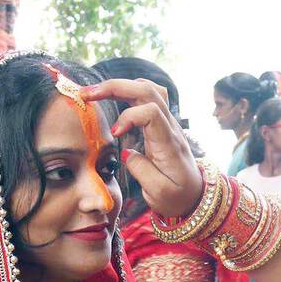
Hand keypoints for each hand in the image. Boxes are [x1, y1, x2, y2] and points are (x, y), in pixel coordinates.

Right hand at [79, 79, 201, 218]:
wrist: (194, 195)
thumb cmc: (176, 196)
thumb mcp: (159, 193)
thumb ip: (142, 171)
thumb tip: (126, 152)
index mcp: (169, 143)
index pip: (151, 113)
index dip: (128, 117)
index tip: (115, 134)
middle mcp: (170, 127)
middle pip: (147, 91)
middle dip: (115, 87)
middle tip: (86, 93)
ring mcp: (168, 122)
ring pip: (149, 89)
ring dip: (121, 85)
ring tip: (96, 91)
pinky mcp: (163, 123)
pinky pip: (150, 95)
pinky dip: (129, 90)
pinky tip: (114, 96)